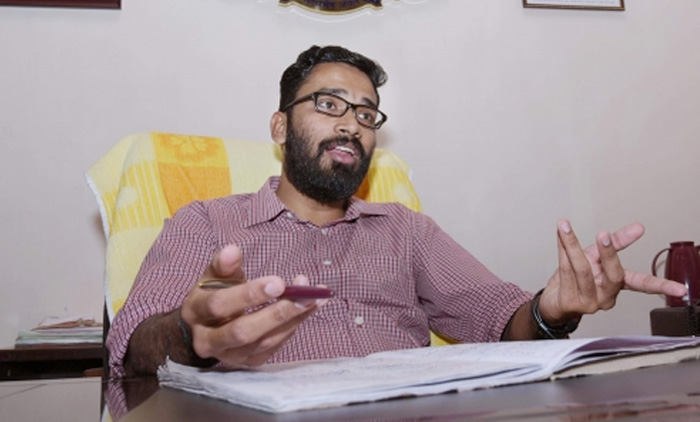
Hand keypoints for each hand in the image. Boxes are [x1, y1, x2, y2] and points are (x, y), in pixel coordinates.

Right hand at [180, 244, 325, 367]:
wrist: (204, 328)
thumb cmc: (213, 295)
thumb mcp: (213, 276)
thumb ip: (224, 264)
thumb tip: (233, 250)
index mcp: (196, 313)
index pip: (220, 305)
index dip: (249, 295)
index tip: (279, 281)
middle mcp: (208, 340)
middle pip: (243, 331)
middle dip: (276, 313)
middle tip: (305, 295)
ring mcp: (229, 356)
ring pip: (263, 342)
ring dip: (293, 319)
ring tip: (315, 298)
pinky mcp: (248, 362)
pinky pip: (274, 348)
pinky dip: (294, 326)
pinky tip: (310, 308)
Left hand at [538, 219, 686, 324]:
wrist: (553, 300)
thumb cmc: (576, 278)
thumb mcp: (597, 256)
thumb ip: (616, 242)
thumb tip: (638, 227)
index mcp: (616, 285)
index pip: (642, 285)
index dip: (661, 286)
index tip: (679, 290)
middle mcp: (606, 296)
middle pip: (613, 276)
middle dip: (609, 253)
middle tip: (604, 235)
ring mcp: (589, 301)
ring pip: (582, 270)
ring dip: (572, 245)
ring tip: (565, 226)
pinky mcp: (570, 303)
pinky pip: (566, 271)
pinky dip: (562, 250)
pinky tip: (560, 236)